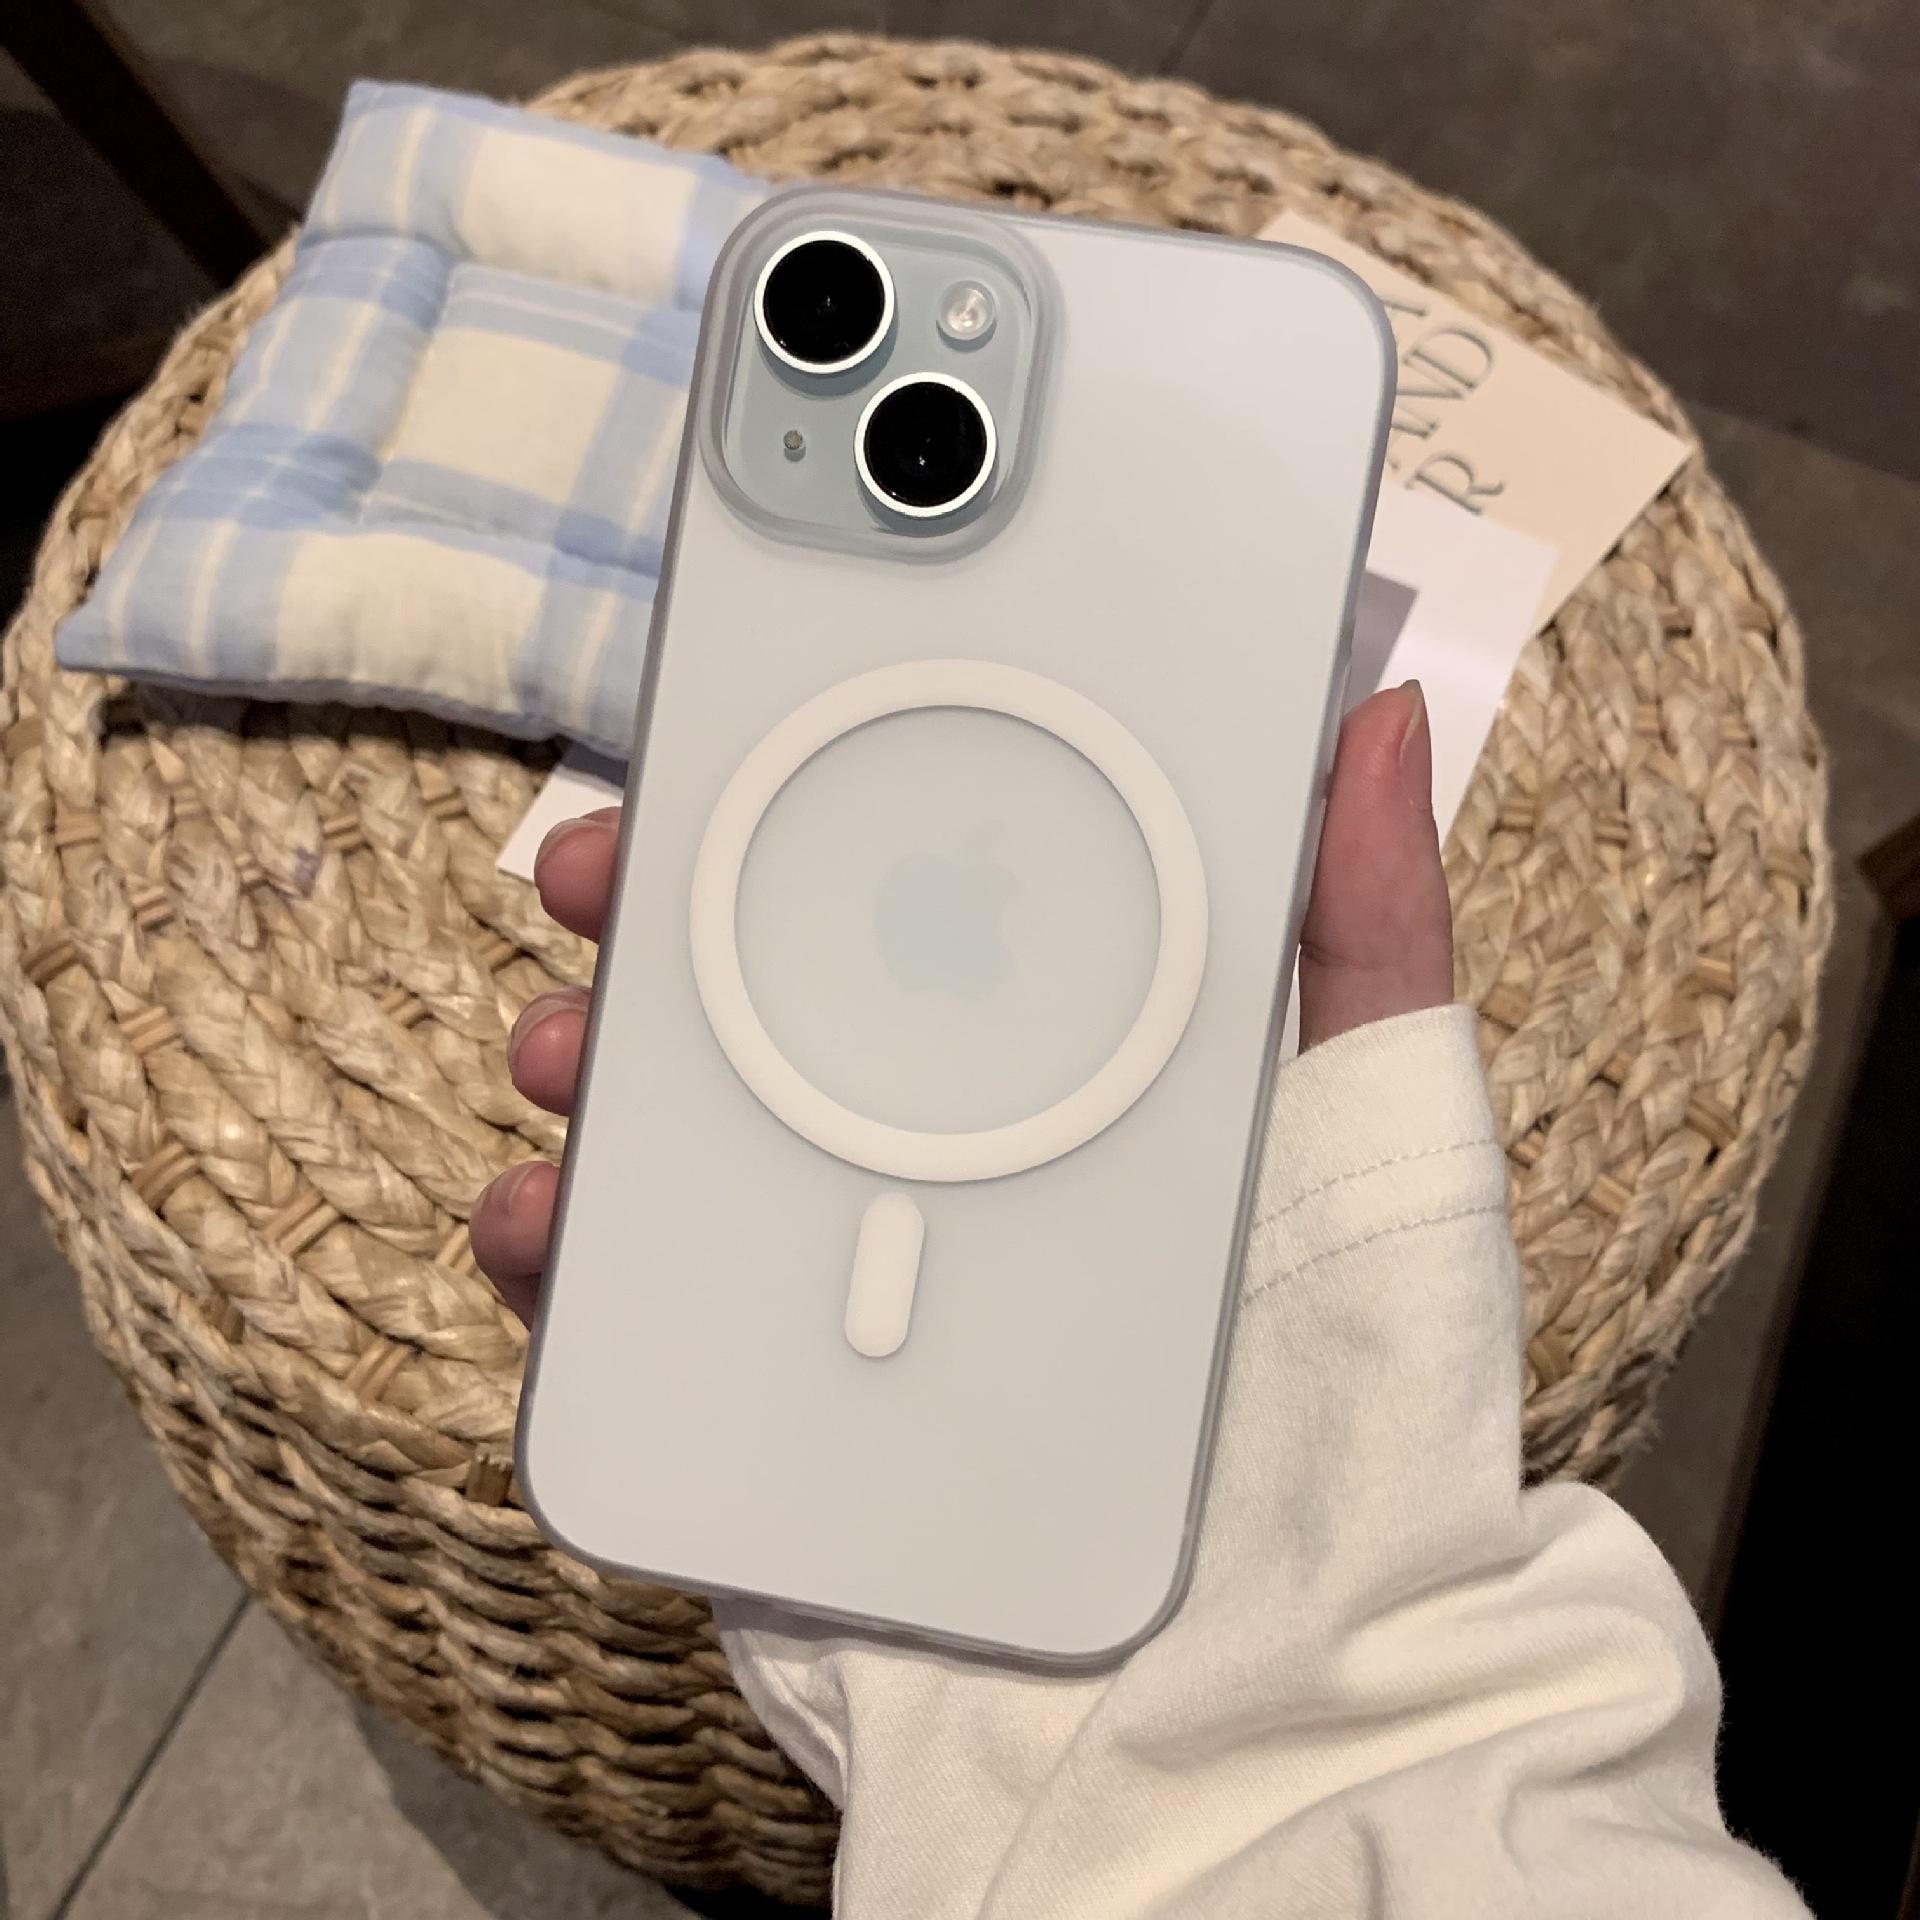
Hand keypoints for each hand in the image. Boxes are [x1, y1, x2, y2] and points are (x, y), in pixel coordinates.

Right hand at [473, 682, 1452, 1321]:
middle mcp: (944, 1163)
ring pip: (684, 1152)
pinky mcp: (777, 1410)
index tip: (735, 736)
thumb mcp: (1387, 1129)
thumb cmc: (1356, 1402)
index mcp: (1063, 1074)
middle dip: (662, 929)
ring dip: (596, 1081)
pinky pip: (646, 1320)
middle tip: (603, 878)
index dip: (811, 819)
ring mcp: (849, 1287)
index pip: (913, 913)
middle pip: (769, 1011)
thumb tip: (1369, 715)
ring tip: (567, 1055)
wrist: (1260, 1681)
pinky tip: (541, 1226)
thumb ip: (1368, 929)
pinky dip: (566, 1264)